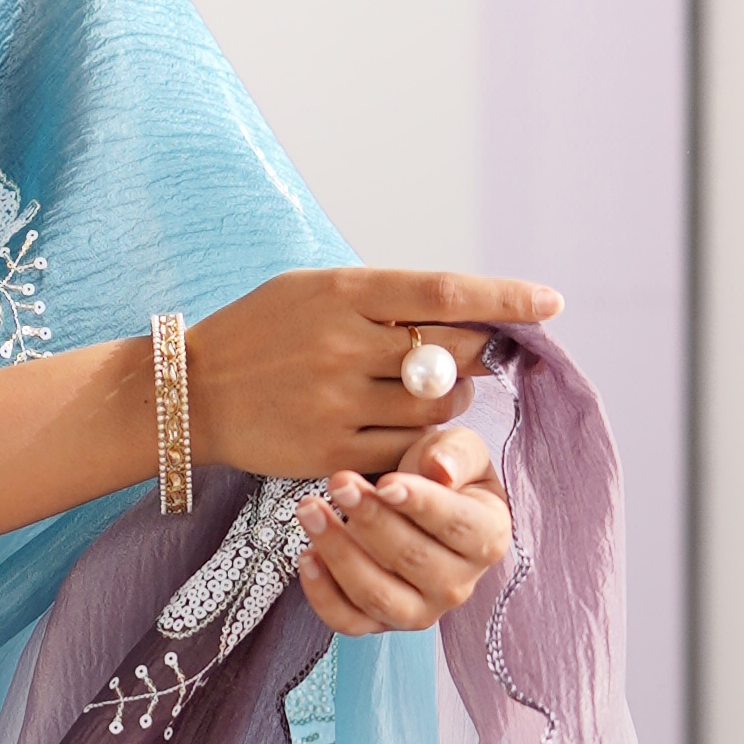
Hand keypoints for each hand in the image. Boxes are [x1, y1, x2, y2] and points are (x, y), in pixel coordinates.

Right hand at [187, 265, 558, 487]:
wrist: (192, 392)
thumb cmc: (263, 331)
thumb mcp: (315, 290)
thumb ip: (383, 300)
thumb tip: (465, 311)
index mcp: (345, 293)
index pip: (447, 293)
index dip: (506, 298)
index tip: (551, 304)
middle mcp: (345, 347)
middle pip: (452, 355)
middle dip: (476, 357)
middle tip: (475, 357)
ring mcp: (338, 404)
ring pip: (435, 409)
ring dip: (447, 402)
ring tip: (421, 392)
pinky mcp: (331, 453)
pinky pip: (404, 451)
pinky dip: (416, 443)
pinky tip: (399, 428)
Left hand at [294, 412, 512, 634]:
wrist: (411, 503)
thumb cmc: (438, 472)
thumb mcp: (458, 449)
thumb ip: (456, 453)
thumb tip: (442, 471)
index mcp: (488, 538)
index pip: (456, 525)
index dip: (420, 505)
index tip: (385, 483)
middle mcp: (458, 585)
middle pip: (412, 559)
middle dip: (370, 519)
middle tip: (338, 482)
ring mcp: (419, 612)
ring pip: (376, 594)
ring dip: (338, 551)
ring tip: (310, 509)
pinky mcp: (379, 625)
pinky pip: (347, 621)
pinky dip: (321, 594)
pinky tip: (306, 555)